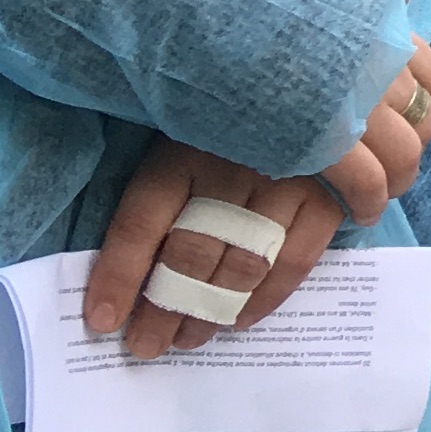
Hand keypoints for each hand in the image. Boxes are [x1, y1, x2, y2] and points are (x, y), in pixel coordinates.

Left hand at [86, 140, 349, 357]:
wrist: (311, 87)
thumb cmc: (230, 119)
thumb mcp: (182, 132)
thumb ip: (160, 187)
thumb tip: (123, 259)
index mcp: (183, 148)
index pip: (140, 221)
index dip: (119, 275)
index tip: (103, 321)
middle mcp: (233, 165)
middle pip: (191, 252)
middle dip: (167, 308)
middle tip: (149, 345)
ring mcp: (286, 181)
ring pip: (243, 265)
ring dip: (213, 311)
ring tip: (189, 339)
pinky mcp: (327, 195)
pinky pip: (295, 262)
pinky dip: (268, 298)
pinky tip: (242, 319)